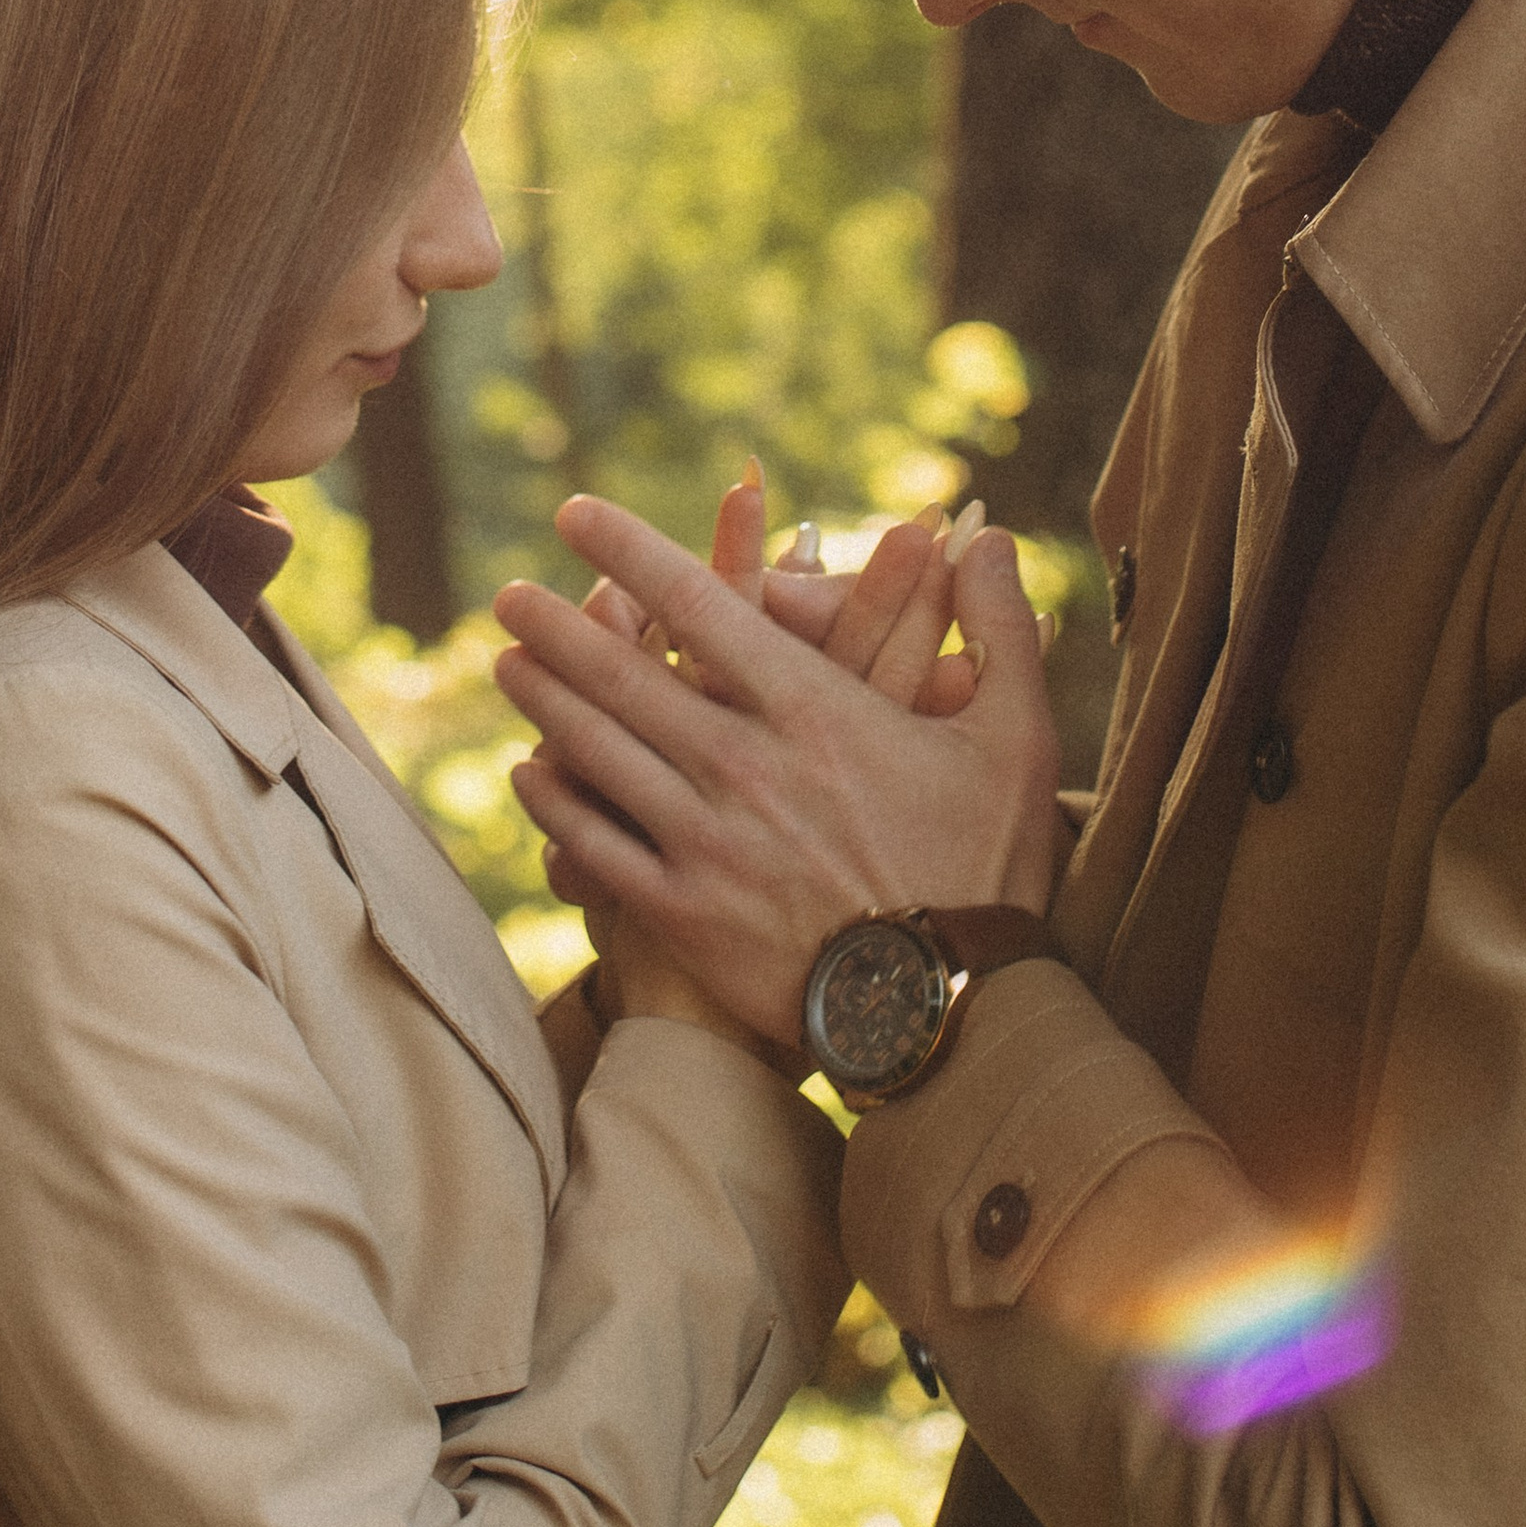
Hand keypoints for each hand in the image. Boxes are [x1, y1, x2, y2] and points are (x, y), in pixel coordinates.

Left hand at [494, 495, 1061, 1048]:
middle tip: (510, 593)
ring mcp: (706, 841)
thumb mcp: (1019, 740)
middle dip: (558, 626)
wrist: (952, 1013)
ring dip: (544, 700)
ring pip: (599, 752)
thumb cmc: (989, 871)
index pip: (701, 604)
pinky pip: (596, 845)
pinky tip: (527, 773)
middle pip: (624, 675)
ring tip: (507, 662)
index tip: (577, 513)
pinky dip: (554, 803)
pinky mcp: (685, 912)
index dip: (630, 550)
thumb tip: (993, 537)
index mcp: (815, 711)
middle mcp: (746, 765)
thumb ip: (999, 630)